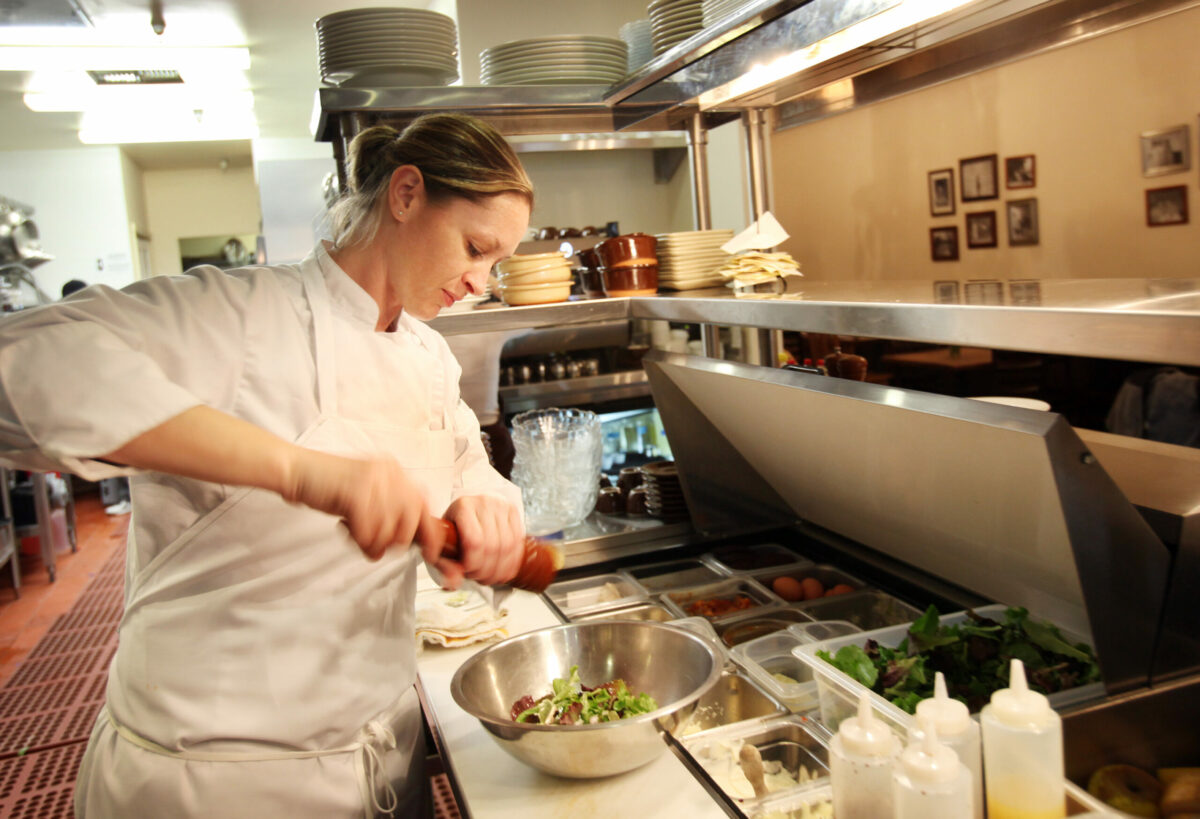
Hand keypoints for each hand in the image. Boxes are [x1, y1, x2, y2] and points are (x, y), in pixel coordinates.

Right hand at [283, 449, 442, 561]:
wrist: (296, 470)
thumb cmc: (329, 487)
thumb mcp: (368, 494)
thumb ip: (389, 511)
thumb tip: (408, 541)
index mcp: (395, 471)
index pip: (424, 504)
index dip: (430, 532)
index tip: (430, 553)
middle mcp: (389, 472)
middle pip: (412, 518)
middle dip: (398, 540)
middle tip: (378, 545)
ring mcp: (373, 480)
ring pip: (390, 528)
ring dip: (373, 543)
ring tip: (358, 537)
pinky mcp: (355, 491)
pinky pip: (368, 530)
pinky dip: (359, 539)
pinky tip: (346, 530)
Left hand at [439, 495, 523, 587]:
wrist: (467, 509)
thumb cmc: (453, 527)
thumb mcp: (443, 543)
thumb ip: (445, 565)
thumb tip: (454, 584)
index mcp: (463, 507)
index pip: (474, 541)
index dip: (473, 563)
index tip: (467, 571)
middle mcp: (484, 503)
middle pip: (493, 546)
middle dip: (486, 570)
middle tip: (478, 578)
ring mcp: (501, 506)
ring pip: (508, 546)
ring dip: (500, 569)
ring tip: (490, 577)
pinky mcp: (513, 511)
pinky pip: (518, 542)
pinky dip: (512, 562)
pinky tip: (503, 571)